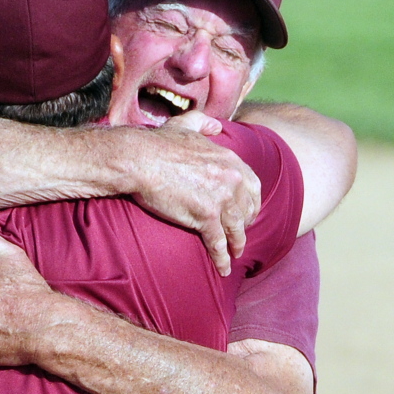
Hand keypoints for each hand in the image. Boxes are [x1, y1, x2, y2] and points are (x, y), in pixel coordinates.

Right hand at [125, 113, 260, 275]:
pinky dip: (222, 259)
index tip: (246, 213)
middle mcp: (231, 179)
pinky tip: (224, 269)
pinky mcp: (205, 217)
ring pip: (236, 229)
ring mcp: (221, 199)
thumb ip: (204, 123)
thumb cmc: (158, 143)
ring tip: (235, 254)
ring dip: (237, 245)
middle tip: (240, 235)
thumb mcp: (185, 125)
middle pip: (247, 209)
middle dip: (246, 224)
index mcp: (230, 160)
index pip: (253, 186)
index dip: (251, 203)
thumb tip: (216, 125)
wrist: (141, 160)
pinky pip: (218, 243)